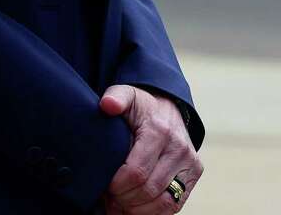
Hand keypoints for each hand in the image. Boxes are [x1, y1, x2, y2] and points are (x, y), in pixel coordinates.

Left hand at [100, 85, 201, 211]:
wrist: (169, 108)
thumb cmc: (141, 106)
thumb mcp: (126, 94)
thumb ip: (115, 97)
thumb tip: (107, 105)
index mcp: (159, 131)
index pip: (137, 170)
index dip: (118, 184)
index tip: (104, 185)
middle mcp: (179, 149)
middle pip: (149, 189)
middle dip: (125, 198)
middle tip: (108, 198)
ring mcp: (190, 164)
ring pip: (165, 202)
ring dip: (139, 209)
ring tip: (119, 206)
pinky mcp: (194, 175)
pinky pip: (176, 205)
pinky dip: (154, 212)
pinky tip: (135, 208)